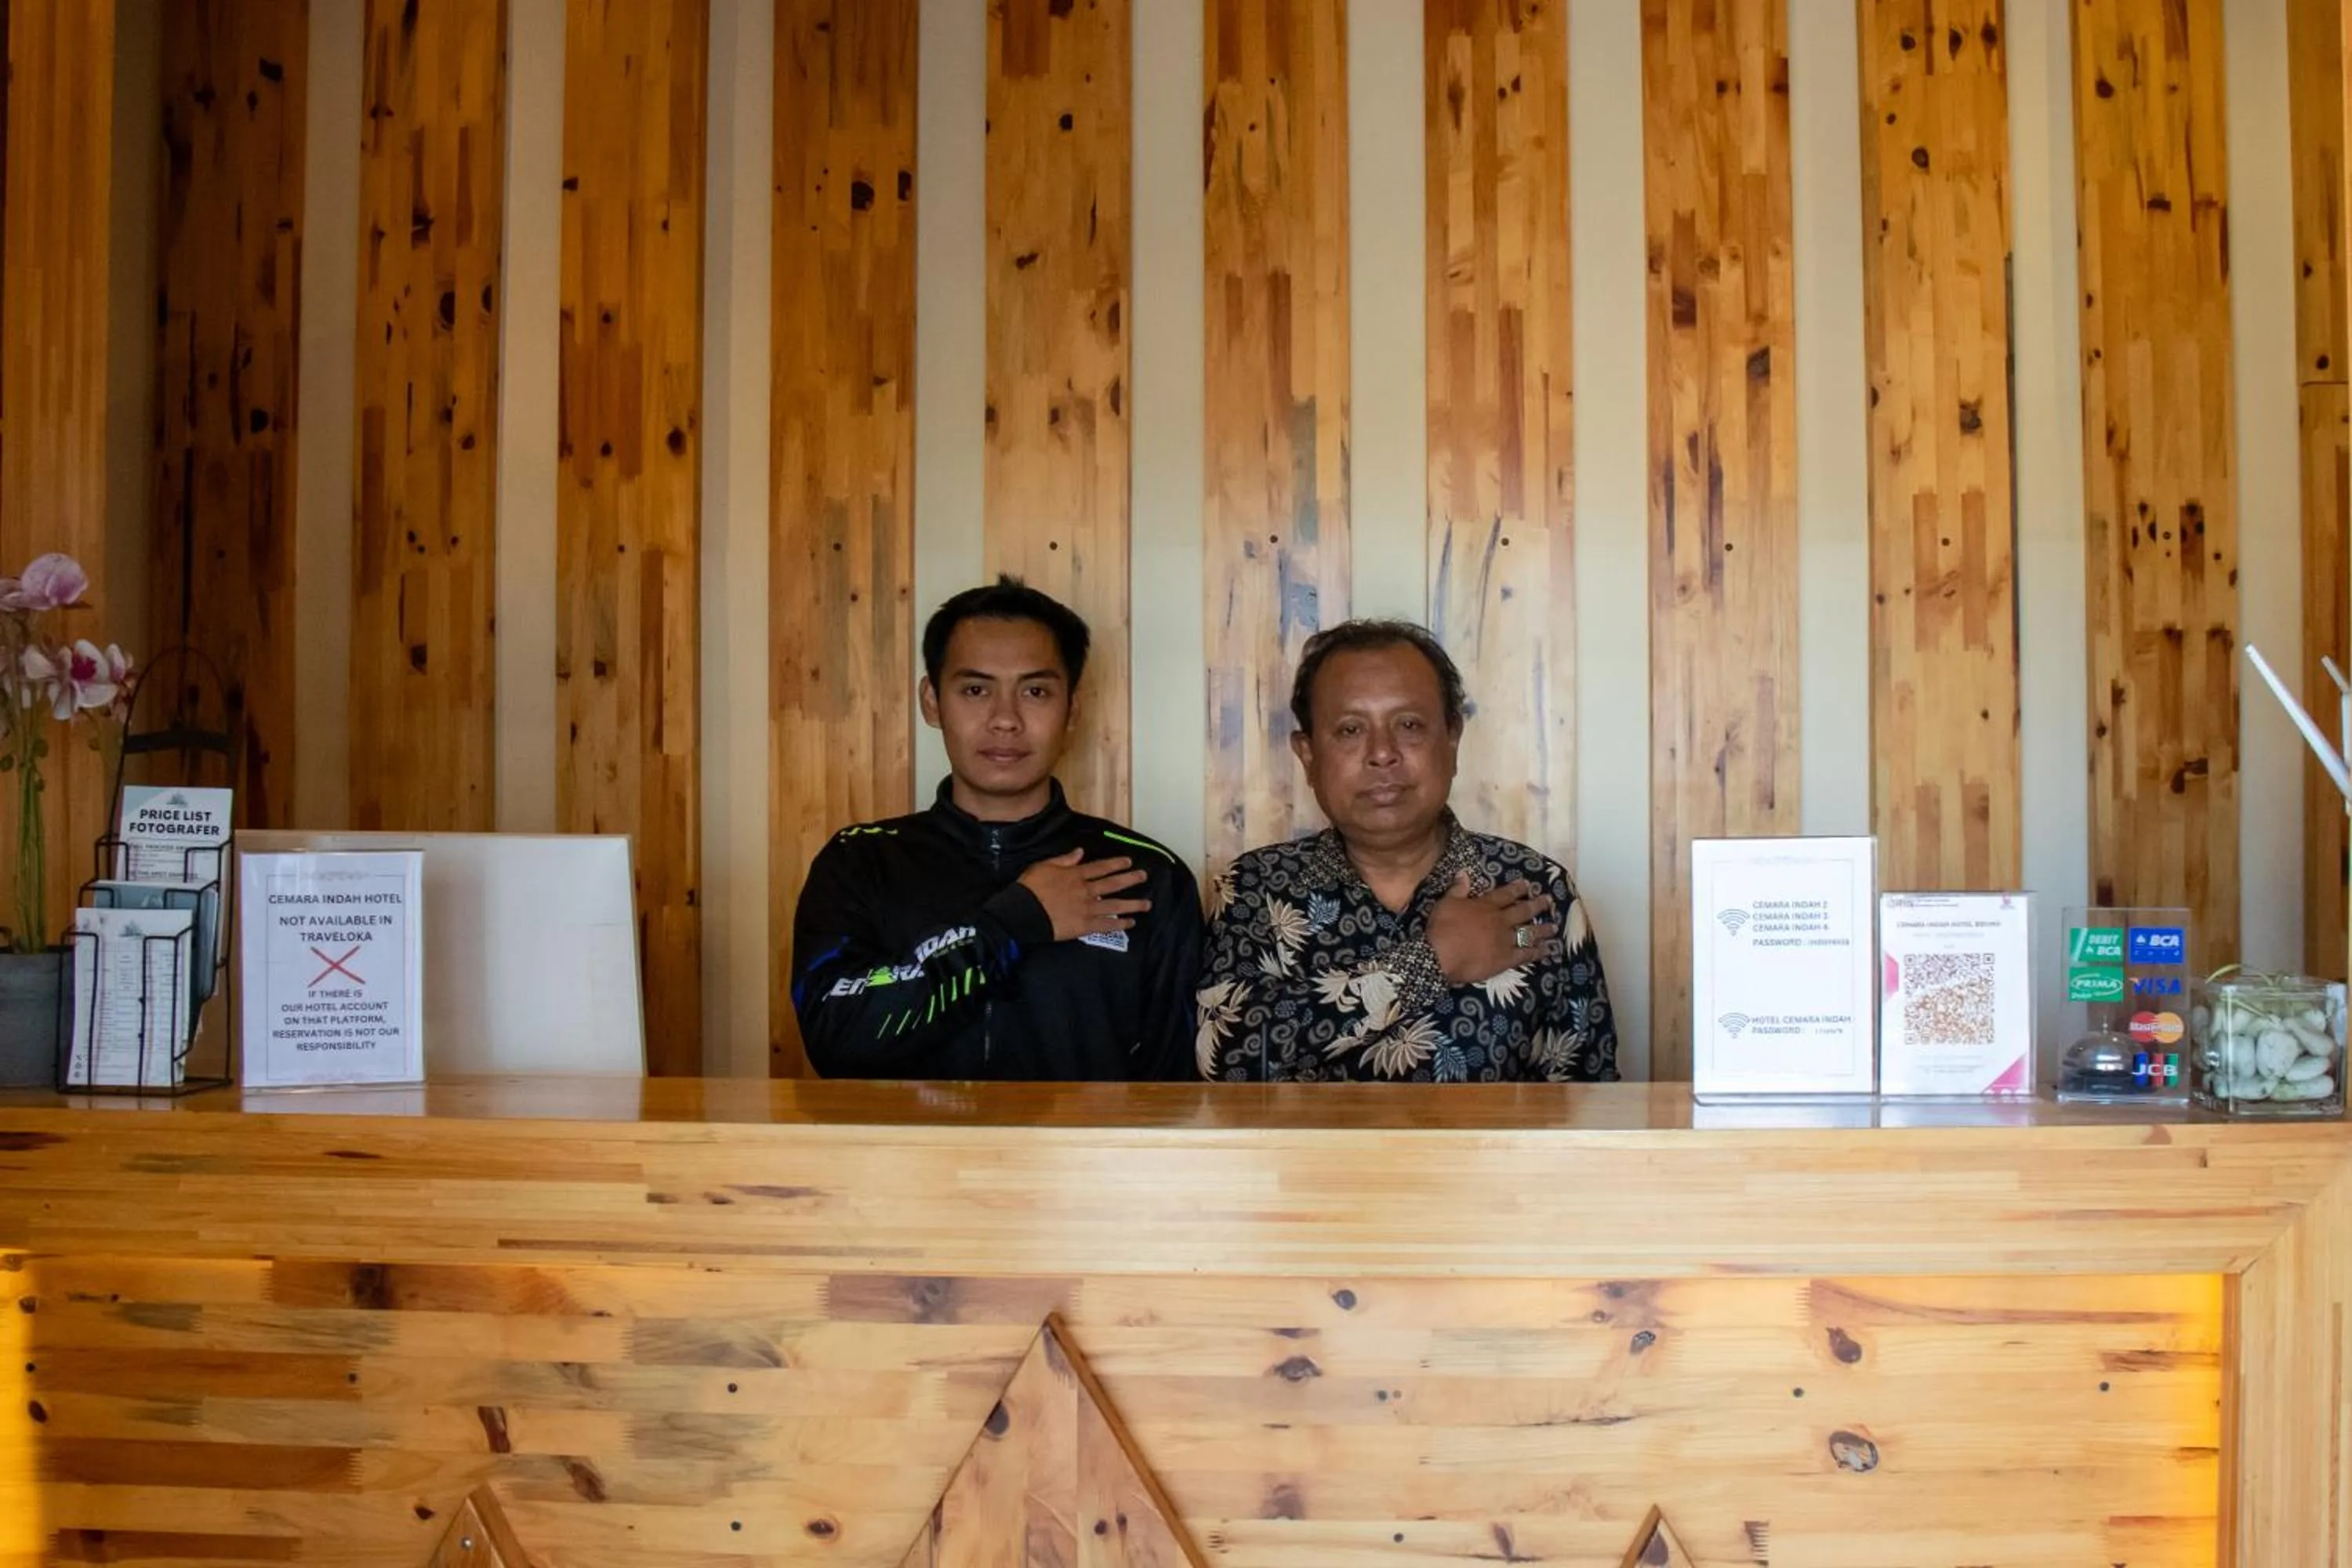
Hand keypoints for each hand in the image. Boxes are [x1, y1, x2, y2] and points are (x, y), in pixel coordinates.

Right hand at [1018, 848, 1152, 942]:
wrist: (1022, 912)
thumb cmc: (1029, 888)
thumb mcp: (1043, 866)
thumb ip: (1064, 859)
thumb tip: (1080, 852)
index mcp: (1075, 875)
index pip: (1100, 867)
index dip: (1116, 864)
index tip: (1129, 861)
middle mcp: (1085, 890)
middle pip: (1113, 883)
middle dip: (1130, 879)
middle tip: (1144, 876)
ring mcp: (1087, 908)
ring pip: (1115, 905)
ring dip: (1132, 904)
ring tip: (1147, 904)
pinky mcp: (1084, 926)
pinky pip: (1106, 924)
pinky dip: (1119, 924)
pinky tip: (1131, 922)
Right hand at [1425, 873, 1557, 985]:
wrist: (1442, 955)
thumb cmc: (1442, 928)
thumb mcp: (1446, 903)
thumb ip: (1458, 889)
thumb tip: (1464, 873)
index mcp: (1486, 906)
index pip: (1505, 895)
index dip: (1518, 889)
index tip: (1529, 885)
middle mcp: (1500, 921)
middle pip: (1523, 911)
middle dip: (1537, 905)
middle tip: (1549, 901)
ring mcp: (1505, 940)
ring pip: (1529, 932)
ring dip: (1543, 929)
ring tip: (1554, 927)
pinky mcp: (1506, 959)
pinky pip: (1526, 954)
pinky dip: (1538, 952)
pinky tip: (1548, 950)